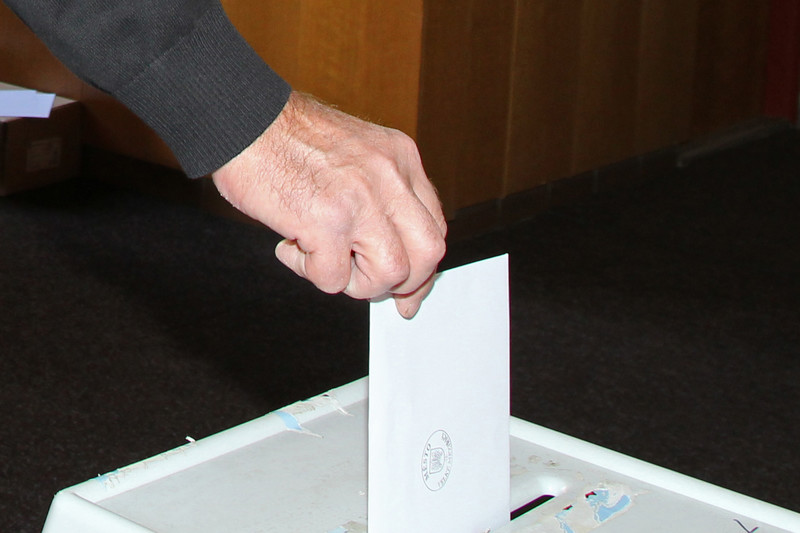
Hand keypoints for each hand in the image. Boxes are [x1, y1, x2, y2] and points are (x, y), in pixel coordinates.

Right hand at [211, 92, 446, 317]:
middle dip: (404, 283)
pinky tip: (291, 244)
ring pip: (390, 273)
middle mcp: (390, 177)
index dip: (423, 265)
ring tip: (322, 258)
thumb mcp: (356, 154)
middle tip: (370, 285)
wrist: (241, 118)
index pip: (435, 225)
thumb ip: (381, 195)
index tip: (408, 289)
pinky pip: (334, 277)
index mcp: (401, 158)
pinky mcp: (326, 221)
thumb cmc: (285, 138)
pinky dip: (309, 271)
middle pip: (428, 253)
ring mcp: (361, 199)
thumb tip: (391, 252)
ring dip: (356, 281)